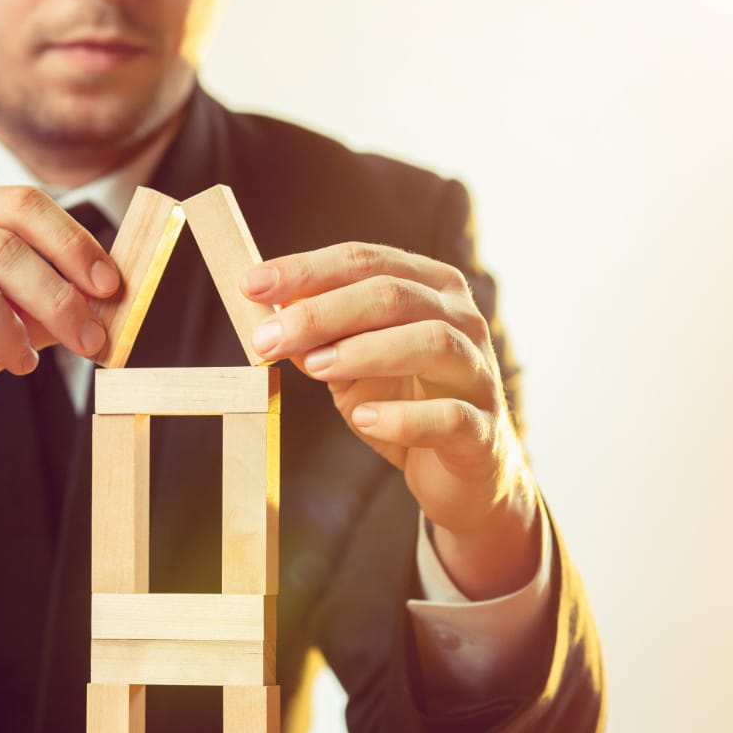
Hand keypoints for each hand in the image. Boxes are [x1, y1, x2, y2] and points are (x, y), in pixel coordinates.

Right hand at [0, 186, 120, 517]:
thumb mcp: (1, 320)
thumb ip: (49, 305)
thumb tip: (111, 304)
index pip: (19, 204)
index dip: (73, 243)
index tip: (111, 286)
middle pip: (0, 248)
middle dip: (57, 298)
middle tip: (89, 341)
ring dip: (11, 337)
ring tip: (23, 364)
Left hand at [241, 243, 540, 598]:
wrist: (459, 471)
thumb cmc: (404, 403)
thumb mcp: (350, 365)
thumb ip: (318, 338)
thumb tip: (268, 316)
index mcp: (430, 288)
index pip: (365, 261)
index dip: (306, 270)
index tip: (251, 284)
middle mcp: (462, 320)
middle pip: (392, 295)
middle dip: (321, 312)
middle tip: (267, 338)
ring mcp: (478, 372)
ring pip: (430, 342)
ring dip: (363, 351)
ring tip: (314, 367)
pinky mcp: (481, 430)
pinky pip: (448, 416)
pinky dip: (403, 418)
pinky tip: (365, 419)